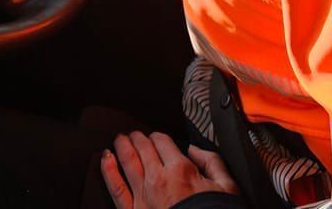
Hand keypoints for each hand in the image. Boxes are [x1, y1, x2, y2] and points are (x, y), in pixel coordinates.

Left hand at [101, 131, 238, 208]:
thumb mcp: (226, 187)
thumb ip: (212, 161)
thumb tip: (196, 149)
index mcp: (180, 170)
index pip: (162, 140)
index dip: (158, 136)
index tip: (157, 137)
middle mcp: (158, 179)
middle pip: (143, 147)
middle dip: (138, 137)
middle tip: (135, 134)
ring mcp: (143, 196)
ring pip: (128, 161)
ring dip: (122, 146)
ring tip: (120, 139)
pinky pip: (116, 187)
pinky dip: (108, 170)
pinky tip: (106, 158)